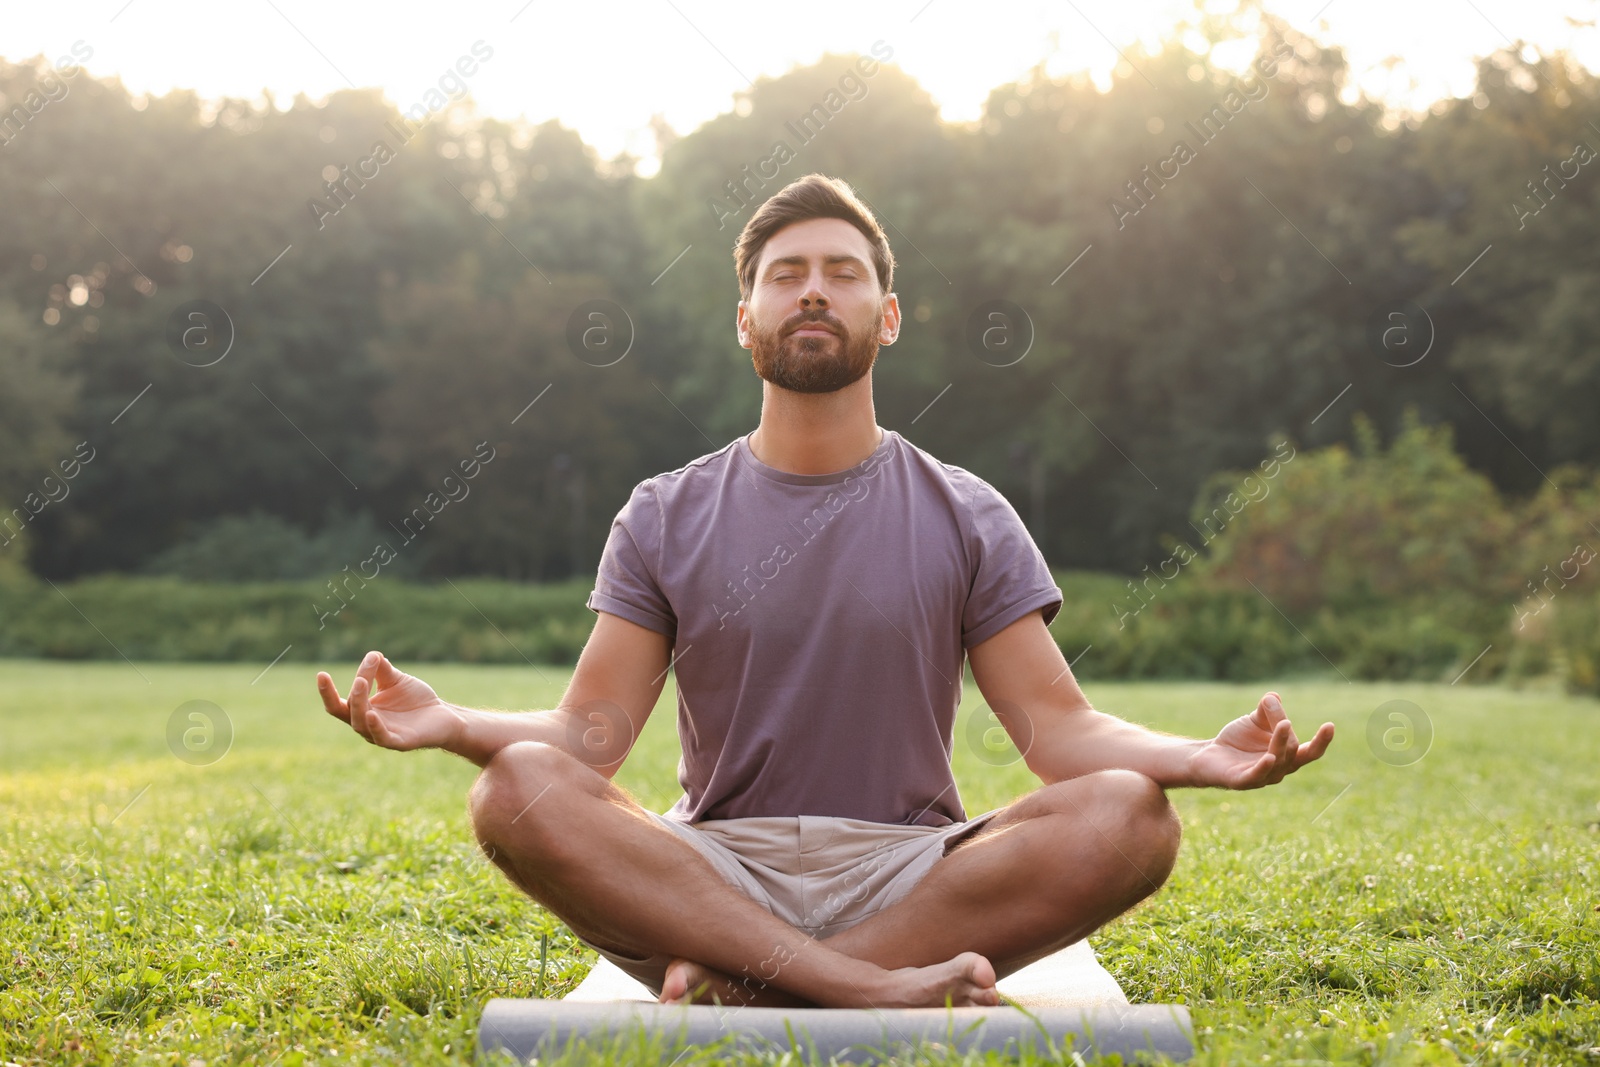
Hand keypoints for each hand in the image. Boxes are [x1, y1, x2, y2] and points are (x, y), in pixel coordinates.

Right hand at [316, 650, 459, 751]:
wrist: (444, 715)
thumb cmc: (416, 700)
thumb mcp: (396, 680)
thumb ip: (381, 669)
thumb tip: (372, 655)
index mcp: (363, 711)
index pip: (338, 704)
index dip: (327, 692)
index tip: (321, 674)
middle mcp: (368, 725)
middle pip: (349, 712)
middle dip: (353, 694)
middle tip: (360, 678)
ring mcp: (382, 735)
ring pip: (361, 724)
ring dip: (360, 704)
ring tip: (362, 684)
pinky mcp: (400, 742)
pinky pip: (383, 737)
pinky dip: (376, 727)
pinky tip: (373, 714)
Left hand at [1186, 691, 1333, 788]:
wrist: (1208, 754)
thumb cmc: (1238, 739)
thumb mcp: (1254, 721)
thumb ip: (1266, 710)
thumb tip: (1273, 696)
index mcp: (1287, 756)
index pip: (1310, 752)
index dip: (1321, 741)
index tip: (1330, 725)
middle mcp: (1279, 769)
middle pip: (1292, 751)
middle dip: (1288, 732)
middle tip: (1285, 719)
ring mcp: (1262, 777)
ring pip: (1277, 761)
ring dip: (1280, 742)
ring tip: (1283, 725)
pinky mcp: (1241, 781)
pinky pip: (1256, 776)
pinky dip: (1264, 767)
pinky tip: (1269, 757)